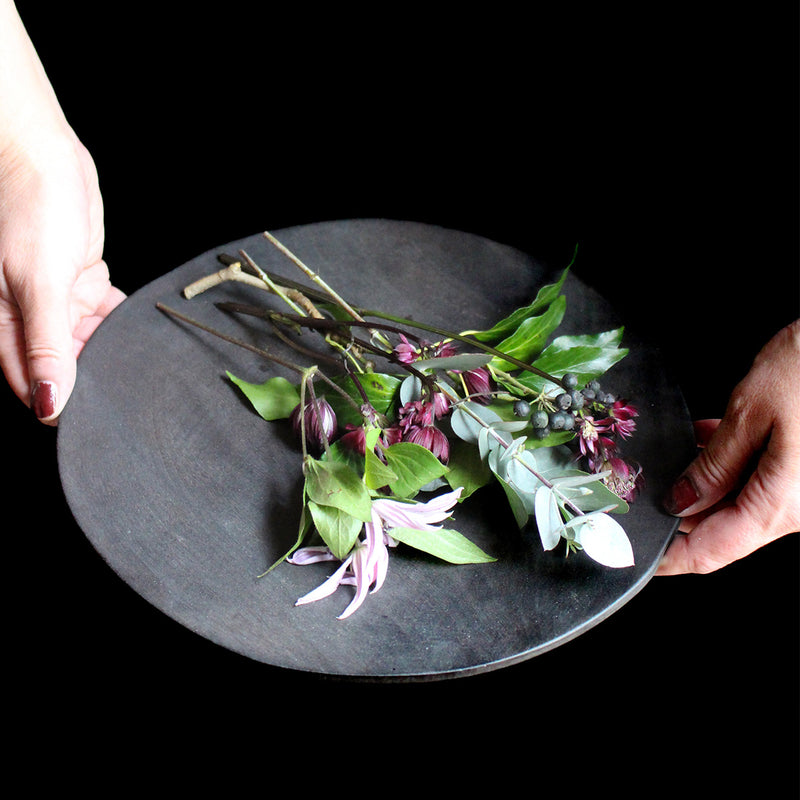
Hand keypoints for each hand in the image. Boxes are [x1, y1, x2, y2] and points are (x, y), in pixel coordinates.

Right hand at [0, 1, 124, 422]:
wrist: (40, 153)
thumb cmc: (25, 207)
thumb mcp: (36, 282)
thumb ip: (46, 343)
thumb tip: (49, 401)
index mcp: (5, 323)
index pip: (33, 381)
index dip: (62, 401)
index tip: (96, 419)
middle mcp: (29, 316)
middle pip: (63, 364)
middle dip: (91, 374)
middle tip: (126, 388)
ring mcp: (56, 298)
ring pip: (86, 339)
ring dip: (108, 345)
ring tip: (134, 357)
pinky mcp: (78, 279)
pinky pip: (101, 312)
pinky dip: (115, 318)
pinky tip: (132, 324)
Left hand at [658, 321, 799, 573]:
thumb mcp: (750, 414)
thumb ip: (714, 464)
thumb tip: (681, 500)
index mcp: (781, 505)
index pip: (713, 551)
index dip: (669, 557)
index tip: (634, 552)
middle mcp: (796, 506)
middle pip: (723, 529)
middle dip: (678, 514)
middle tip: (637, 495)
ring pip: (738, 502)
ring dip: (700, 484)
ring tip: (666, 461)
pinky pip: (758, 478)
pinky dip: (728, 464)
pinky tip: (704, 439)